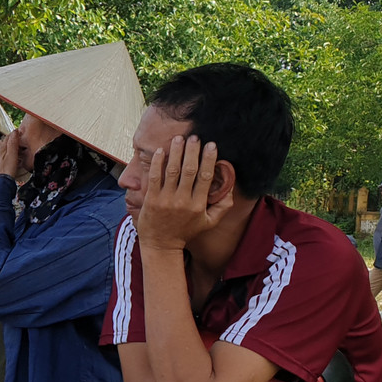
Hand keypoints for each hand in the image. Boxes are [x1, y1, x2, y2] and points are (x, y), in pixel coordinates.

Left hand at [0, 130, 19, 177]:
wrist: (1, 183)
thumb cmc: (7, 170)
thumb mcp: (12, 154)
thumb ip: (13, 143)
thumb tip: (14, 132)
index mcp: (1, 148)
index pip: (8, 136)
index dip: (15, 134)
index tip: (20, 133)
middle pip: (4, 142)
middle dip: (11, 140)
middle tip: (19, 140)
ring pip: (3, 149)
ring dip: (9, 147)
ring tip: (16, 148)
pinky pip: (3, 156)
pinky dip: (8, 154)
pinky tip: (11, 158)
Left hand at [136, 135, 231, 250]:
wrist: (161, 245)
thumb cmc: (186, 232)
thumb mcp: (208, 223)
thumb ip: (222, 207)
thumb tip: (231, 188)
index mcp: (198, 205)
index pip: (206, 177)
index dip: (209, 159)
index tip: (211, 145)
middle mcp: (183, 201)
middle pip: (189, 170)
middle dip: (193, 151)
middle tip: (195, 136)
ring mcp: (166, 200)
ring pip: (172, 171)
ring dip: (176, 152)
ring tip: (179, 138)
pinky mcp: (151, 200)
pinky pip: (154, 177)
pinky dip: (157, 163)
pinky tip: (160, 151)